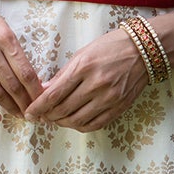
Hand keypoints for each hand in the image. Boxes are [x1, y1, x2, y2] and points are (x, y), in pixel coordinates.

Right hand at [0, 0, 45, 121]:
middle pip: (13, 85)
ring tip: (20, 115)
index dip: (36, 91)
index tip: (43, 102)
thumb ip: (16, 52)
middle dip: (26, 103)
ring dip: (10, 107)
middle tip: (35, 114)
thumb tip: (32, 80)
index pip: (26, 72)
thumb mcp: (4, 28)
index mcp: (5, 38)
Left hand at [23, 28, 148, 131]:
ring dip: (62, 123)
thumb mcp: (83, 53)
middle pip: (63, 110)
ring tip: (56, 118)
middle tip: (41, 115)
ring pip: (77, 121)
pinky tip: (73, 121)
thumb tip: (44, 90)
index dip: (38, 107)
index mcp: (84, 67)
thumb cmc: (110, 47)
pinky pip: (94, 125)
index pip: (54, 94)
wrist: (144, 50)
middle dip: (48, 116)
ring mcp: (109, 98)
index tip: (29, 113)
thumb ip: (63, 74)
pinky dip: (79, 126)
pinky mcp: (118, 107)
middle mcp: (96, 84)